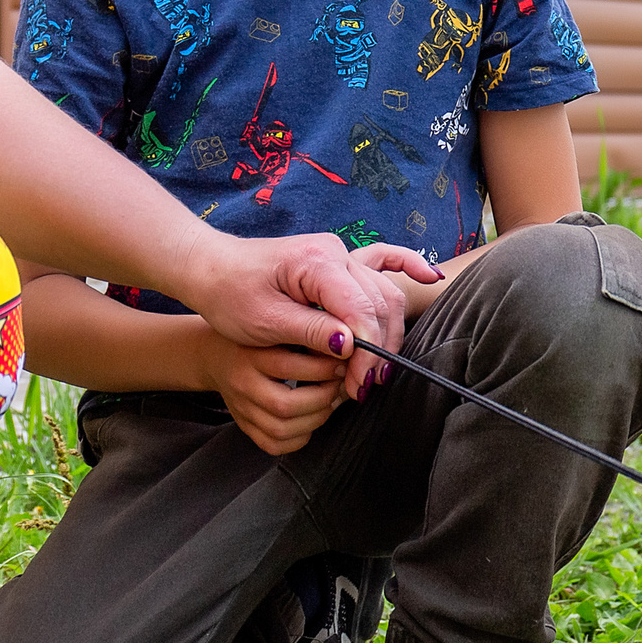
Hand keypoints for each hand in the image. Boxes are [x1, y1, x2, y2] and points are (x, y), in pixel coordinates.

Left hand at [175, 232, 438, 402]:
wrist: (209, 267)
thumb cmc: (228, 292)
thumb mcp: (262, 320)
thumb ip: (310, 330)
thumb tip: (351, 347)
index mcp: (316, 261)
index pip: (359, 308)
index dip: (367, 351)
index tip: (360, 386)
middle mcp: (336, 252)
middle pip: (379, 304)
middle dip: (379, 350)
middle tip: (365, 389)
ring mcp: (341, 256)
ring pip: (384, 296)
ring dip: (387, 334)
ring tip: (376, 372)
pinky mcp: (340, 265)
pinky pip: (384, 269)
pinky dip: (410, 269)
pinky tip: (432, 277)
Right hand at [195, 332, 347, 455]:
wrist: (216, 355)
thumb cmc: (258, 341)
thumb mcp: (279, 328)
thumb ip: (309, 336)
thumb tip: (348, 348)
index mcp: (251, 355)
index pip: (290, 367)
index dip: (325, 369)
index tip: (342, 363)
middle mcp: (243, 384)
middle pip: (285, 405)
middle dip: (323, 397)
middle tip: (337, 384)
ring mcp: (241, 408)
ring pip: (281, 429)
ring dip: (316, 419)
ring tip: (328, 401)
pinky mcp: (244, 425)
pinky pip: (274, 444)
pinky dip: (299, 437)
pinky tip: (309, 419)